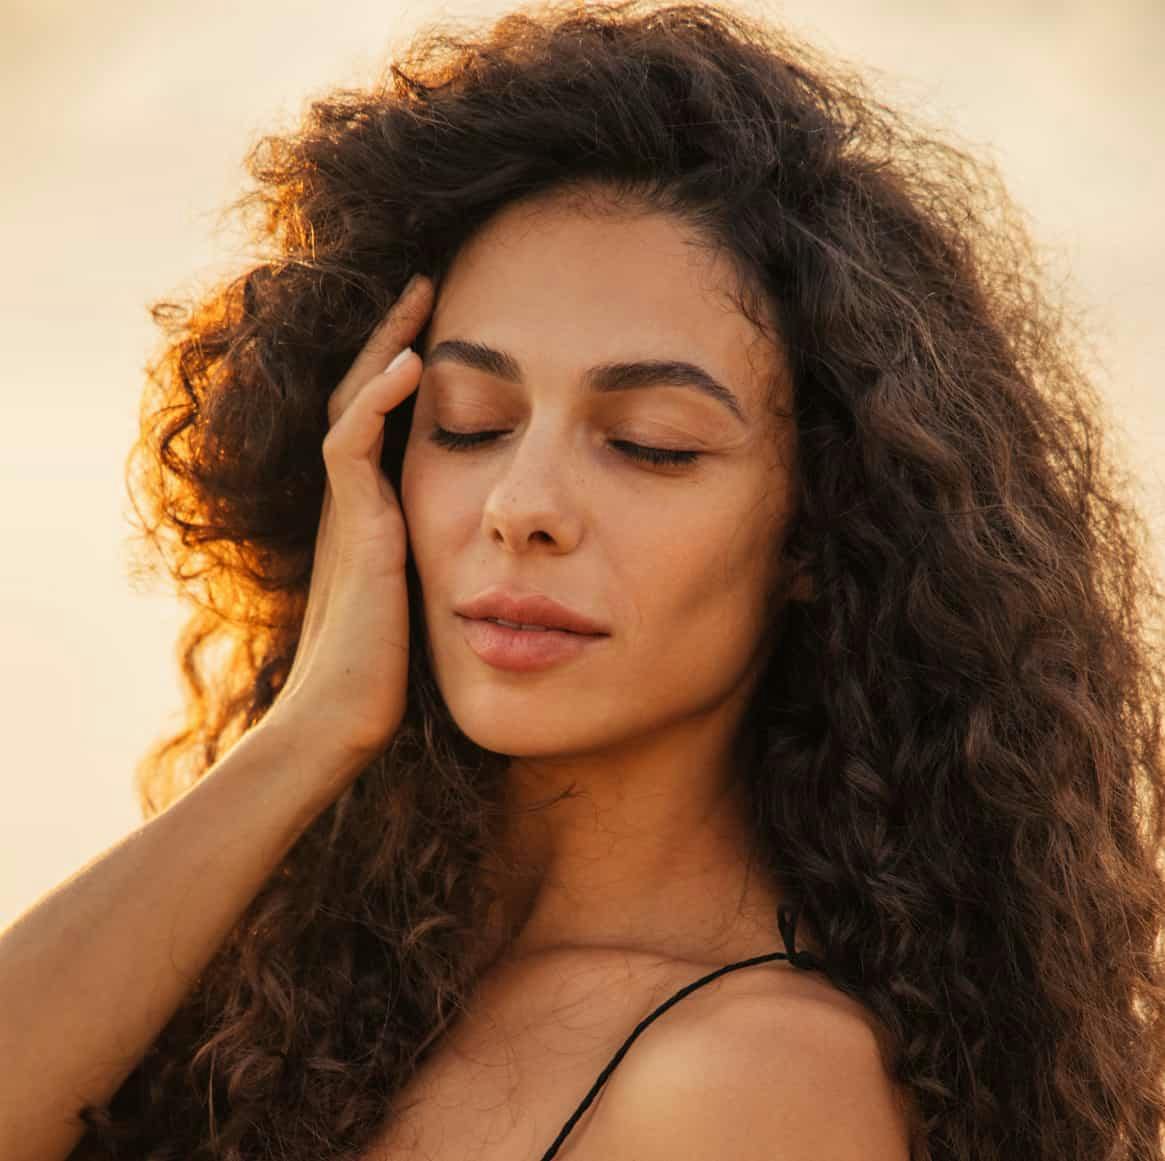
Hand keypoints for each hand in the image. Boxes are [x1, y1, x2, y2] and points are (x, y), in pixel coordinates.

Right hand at [268, 273, 433, 777]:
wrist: (341, 721)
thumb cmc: (386, 677)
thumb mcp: (423, 605)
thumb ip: (447, 569)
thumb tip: (504, 558)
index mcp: (369, 516)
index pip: (379, 422)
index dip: (403, 372)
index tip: (442, 329)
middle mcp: (354, 503)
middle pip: (361, 397)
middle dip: (392, 338)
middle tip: (426, 286)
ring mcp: (349, 513)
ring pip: (354, 406)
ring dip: (385, 348)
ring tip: (419, 298)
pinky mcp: (356, 532)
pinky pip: (352, 448)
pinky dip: (376, 403)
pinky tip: (410, 367)